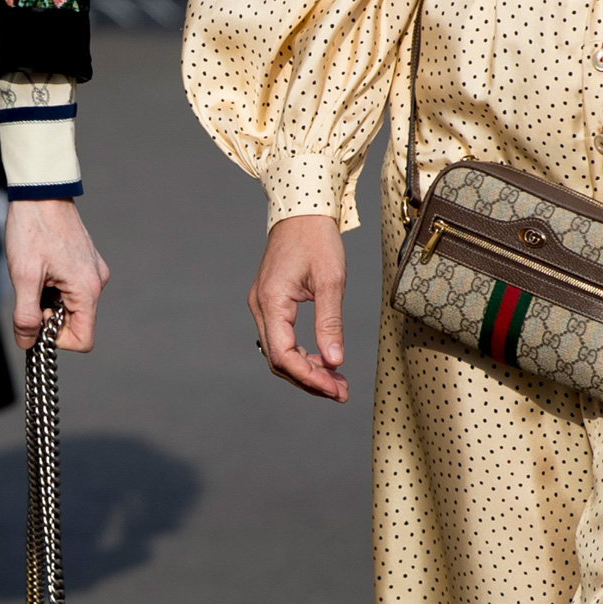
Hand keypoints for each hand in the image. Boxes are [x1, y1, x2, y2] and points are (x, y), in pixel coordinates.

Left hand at [4, 199, 109, 353]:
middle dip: (50, 315)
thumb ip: (26, 316)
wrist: (40, 191)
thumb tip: (28, 343)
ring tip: (35, 273)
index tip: (37, 315)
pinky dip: (54, 285)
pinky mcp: (85, 261)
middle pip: (76, 322)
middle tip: (31, 290)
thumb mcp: (24, 277)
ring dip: (50, 299)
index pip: (83, 340)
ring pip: (71, 304)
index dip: (56, 338)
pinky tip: (42, 265)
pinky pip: (72, 287)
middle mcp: (97, 282)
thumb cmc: (33, 229)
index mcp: (87, 289)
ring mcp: (93, 270)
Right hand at [249, 213, 347, 400]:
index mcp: (271, 301)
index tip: (335, 389)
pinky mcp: (271, 304)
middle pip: (278, 360)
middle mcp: (260, 307)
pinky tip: (324, 361)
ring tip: (337, 382)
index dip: (309, 377)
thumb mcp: (331, 281)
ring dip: (306, 370)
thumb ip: (330, 323)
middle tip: (342, 392)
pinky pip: (281, 339)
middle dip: (310, 380)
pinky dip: (301, 355)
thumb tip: (334, 361)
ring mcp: (263, 306)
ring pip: (279, 352)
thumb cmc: (317, 240)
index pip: (283, 355)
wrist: (302, 211)